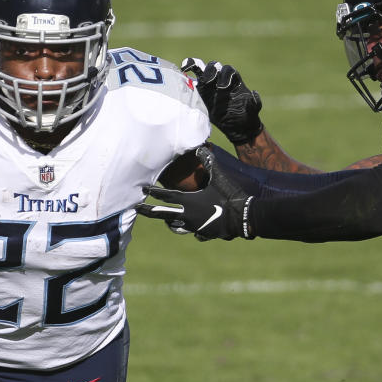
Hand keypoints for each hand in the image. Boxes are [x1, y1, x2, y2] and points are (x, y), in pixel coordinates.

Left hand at [137, 146, 254, 240]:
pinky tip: (192, 228)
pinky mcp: (205, 234)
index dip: (154, 191)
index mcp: (189, 201)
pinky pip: (193, 232)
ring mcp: (195, 227)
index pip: (166, 196)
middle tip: (136, 208)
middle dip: (148, 211)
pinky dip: (191, 229)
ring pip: (176, 227)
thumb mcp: (219, 177)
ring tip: (166, 220)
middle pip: (162, 214)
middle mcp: (188, 216)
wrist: (245, 217)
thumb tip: (200, 148)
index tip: (143, 188)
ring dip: (170, 222)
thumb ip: (208, 163)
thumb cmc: (230, 195)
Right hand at [181, 57, 262, 144]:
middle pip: (214, 67)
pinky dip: (187, 75)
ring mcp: (211, 85)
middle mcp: (222, 80)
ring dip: (195, 66)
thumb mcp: (253, 110)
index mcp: (234, 80)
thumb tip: (254, 94)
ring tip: (187, 67)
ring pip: (202, 70)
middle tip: (209, 81)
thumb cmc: (247, 116)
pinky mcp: (202, 93)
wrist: (238, 127)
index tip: (223, 87)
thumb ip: (255, 102)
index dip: (225, 75)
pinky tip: (182, 73)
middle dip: (211, 71)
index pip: (228, 71)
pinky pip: (193, 81)